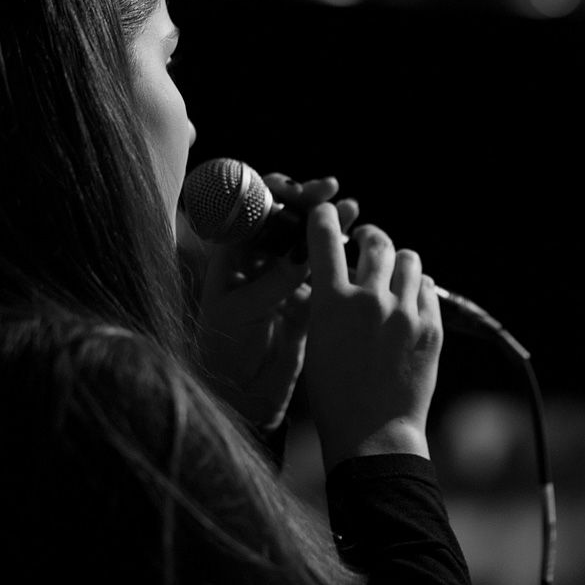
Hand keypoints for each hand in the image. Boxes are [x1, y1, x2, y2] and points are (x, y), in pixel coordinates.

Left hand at [196, 173, 358, 432]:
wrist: (241, 395)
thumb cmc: (225, 351)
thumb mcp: (241, 312)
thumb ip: (272, 282)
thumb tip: (304, 252)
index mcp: (232, 257)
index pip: (250, 211)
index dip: (271, 193)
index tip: (295, 189)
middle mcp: (256, 261)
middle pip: (283, 218)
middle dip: (306, 201)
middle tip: (330, 190)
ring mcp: (282, 278)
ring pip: (307, 240)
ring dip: (329, 222)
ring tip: (353, 209)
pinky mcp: (306, 298)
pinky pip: (325, 268)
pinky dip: (341, 253)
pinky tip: (358, 242)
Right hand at [302, 203, 442, 471]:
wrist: (372, 433)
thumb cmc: (334, 394)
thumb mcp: (317, 341)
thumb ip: (327, 302)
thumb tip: (337, 273)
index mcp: (332, 303)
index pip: (325, 237)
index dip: (325, 217)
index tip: (327, 213)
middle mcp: (370, 301)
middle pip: (377, 243)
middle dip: (370, 238)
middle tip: (367, 243)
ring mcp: (405, 313)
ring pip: (409, 260)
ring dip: (398, 263)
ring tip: (392, 275)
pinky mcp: (431, 328)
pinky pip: (428, 288)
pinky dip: (417, 288)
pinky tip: (409, 301)